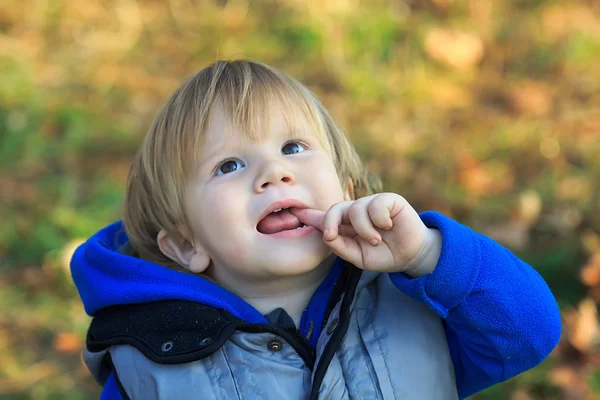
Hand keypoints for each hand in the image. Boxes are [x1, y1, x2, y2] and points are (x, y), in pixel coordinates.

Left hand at [291, 193, 440, 275]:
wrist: (410, 255)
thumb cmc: (383, 254)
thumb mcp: (358, 257)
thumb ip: (341, 247)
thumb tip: (327, 236)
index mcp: (345, 225)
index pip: (324, 217)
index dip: (309, 215)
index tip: (293, 213)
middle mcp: (356, 212)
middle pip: (335, 208)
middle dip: (328, 222)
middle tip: (331, 236)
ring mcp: (371, 204)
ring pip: (356, 209)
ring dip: (364, 229)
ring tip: (376, 240)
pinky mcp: (388, 200)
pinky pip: (376, 205)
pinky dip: (380, 219)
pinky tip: (388, 226)